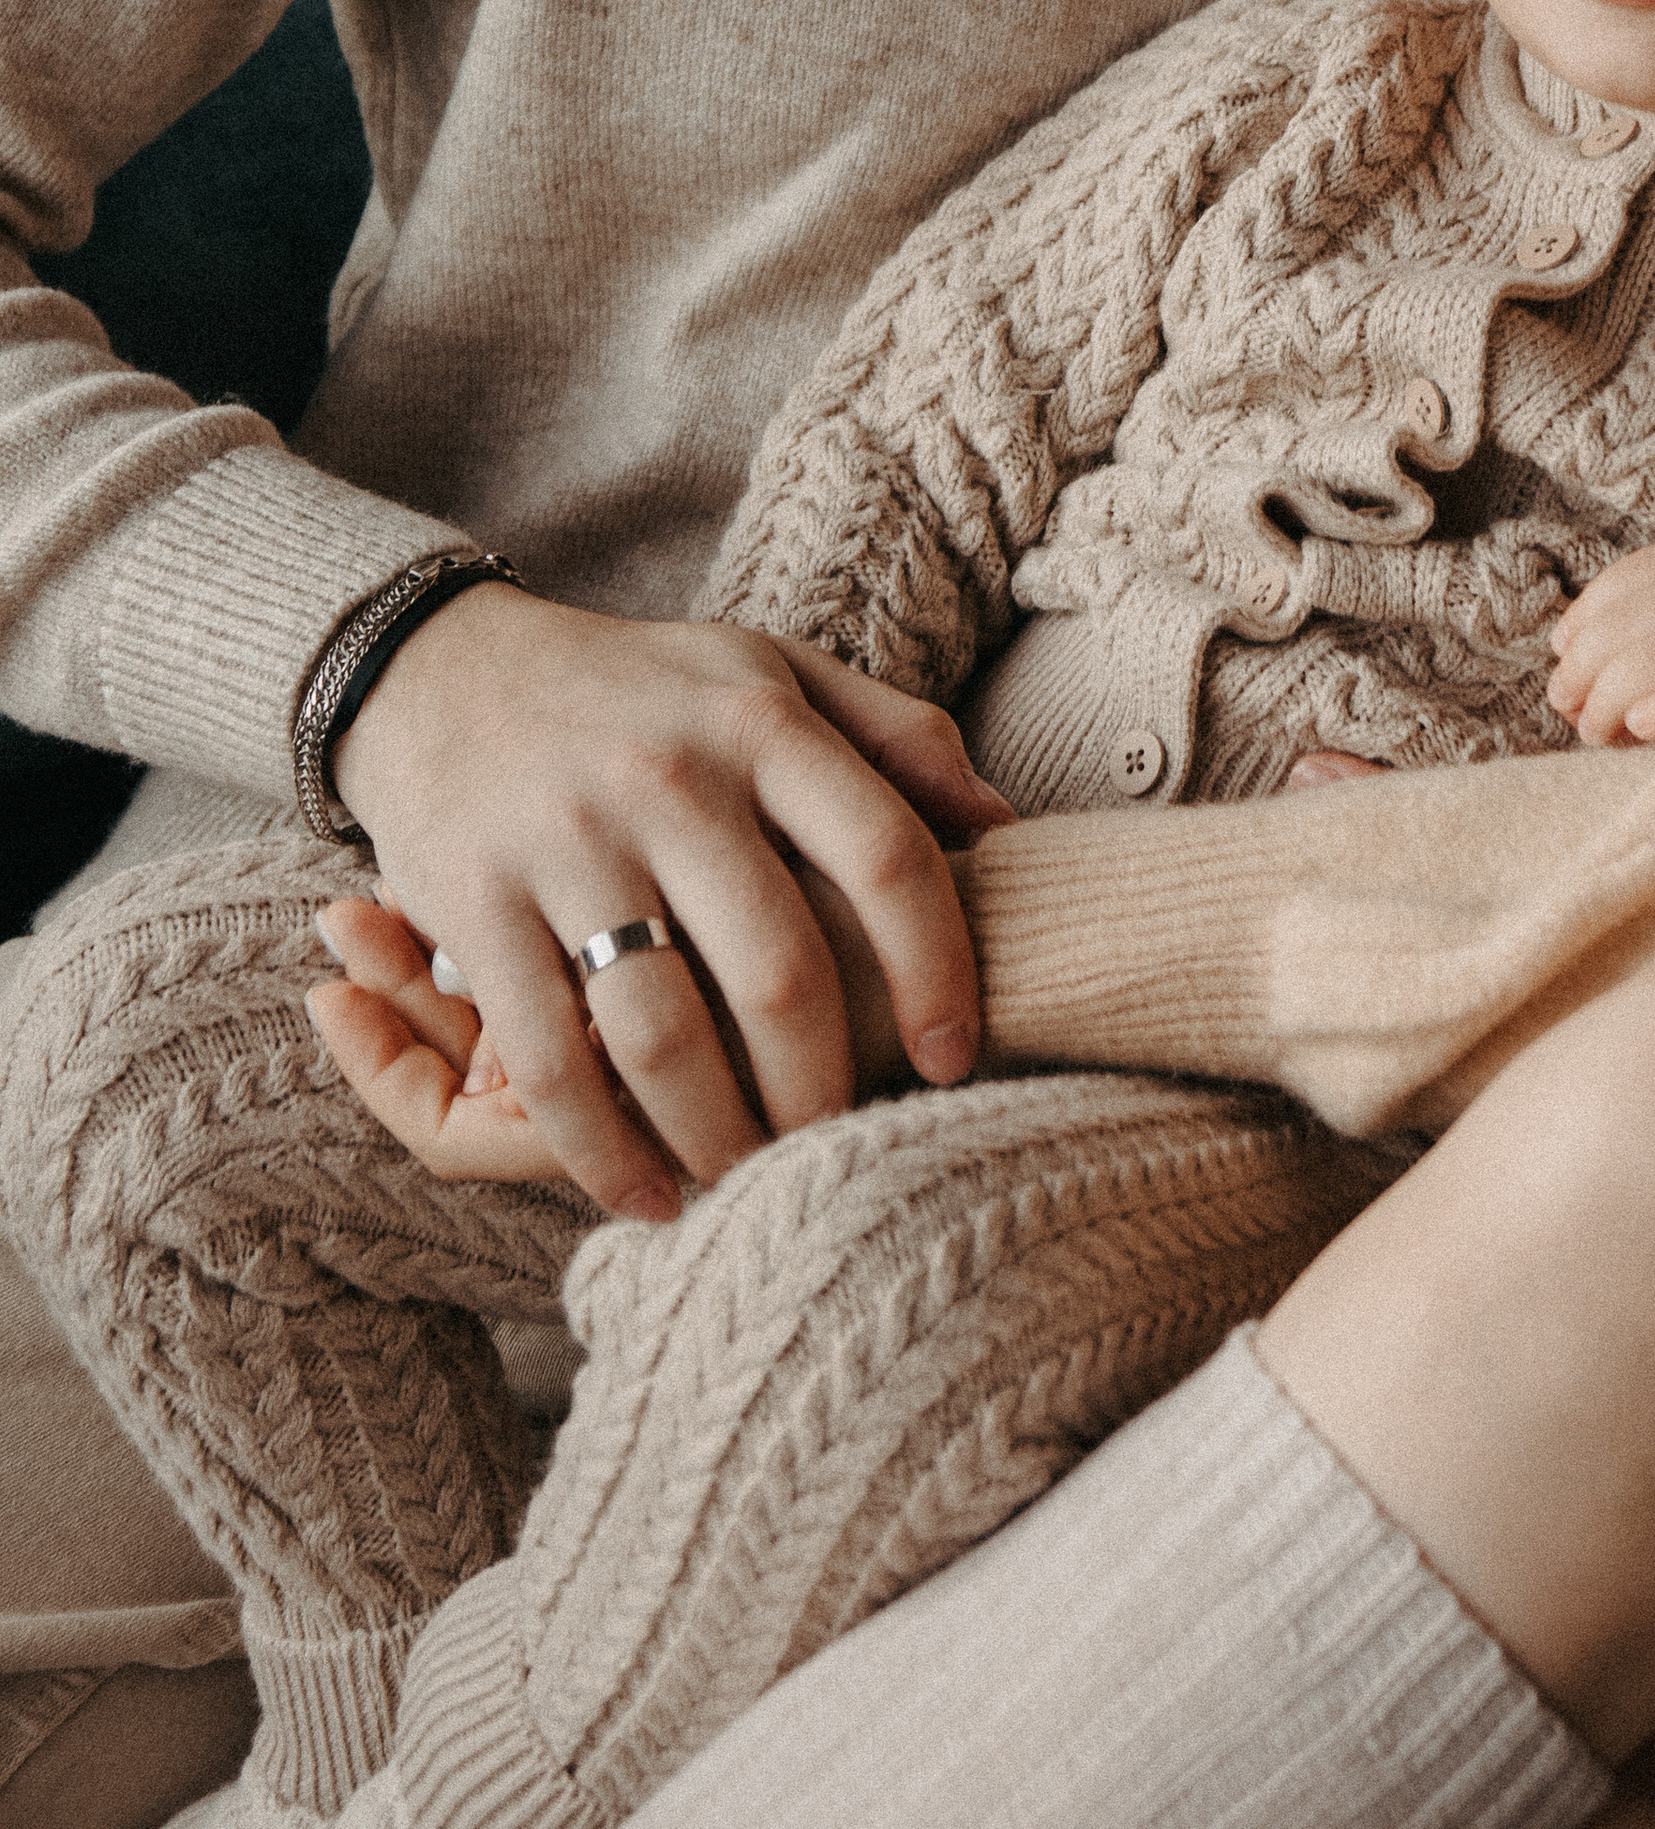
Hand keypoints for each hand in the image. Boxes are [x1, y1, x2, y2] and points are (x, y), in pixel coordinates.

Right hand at [329, 586, 1011, 1216]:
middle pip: (779, 973)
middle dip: (823, 1089)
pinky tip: (649, 1194)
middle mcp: (669, 777)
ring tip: (751, 1175)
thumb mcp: (773, 673)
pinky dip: (604, 1152)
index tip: (952, 1057)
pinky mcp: (475, 903)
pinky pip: (549, 1060)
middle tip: (840, 1144)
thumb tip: (1006, 827)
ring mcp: (566, 842)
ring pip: (664, 1036)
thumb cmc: (642, 690)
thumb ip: (898, 738)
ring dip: (720, 1137)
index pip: (886, 855)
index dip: (938, 969)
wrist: (441, 667)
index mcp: (761, 720)